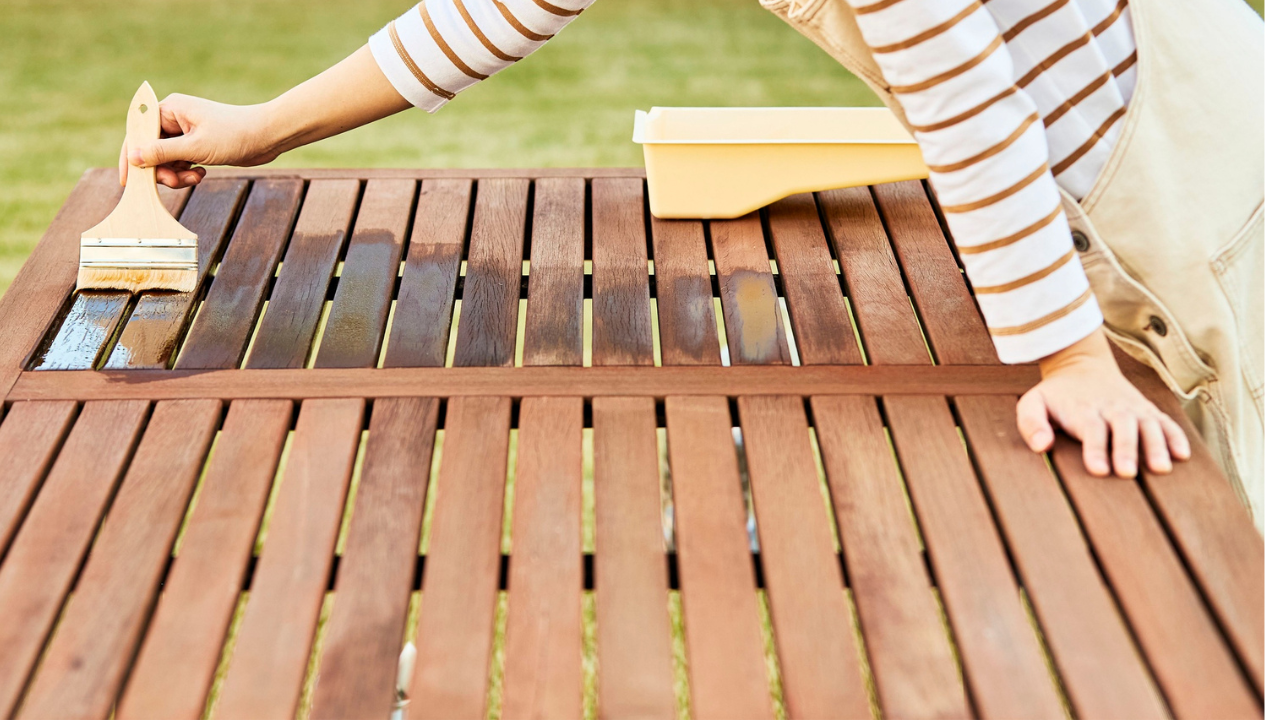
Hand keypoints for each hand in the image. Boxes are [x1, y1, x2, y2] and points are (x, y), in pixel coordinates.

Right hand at [117, 96, 281, 188]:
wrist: (268, 136)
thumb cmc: (234, 134)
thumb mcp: (195, 147)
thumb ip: (162, 153)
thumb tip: (133, 157)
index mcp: (169, 109)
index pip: (138, 133)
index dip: (131, 157)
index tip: (129, 182)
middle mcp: (174, 119)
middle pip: (151, 149)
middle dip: (160, 170)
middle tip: (174, 182)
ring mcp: (186, 133)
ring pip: (167, 160)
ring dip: (176, 174)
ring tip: (195, 178)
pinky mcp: (197, 145)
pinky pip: (181, 162)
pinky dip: (187, 173)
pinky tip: (201, 174)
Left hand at [1017, 328, 1190, 476]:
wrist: (1081, 366)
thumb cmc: (1056, 395)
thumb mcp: (1033, 403)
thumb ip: (1031, 423)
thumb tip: (1041, 446)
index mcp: (1084, 409)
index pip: (1091, 429)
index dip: (1095, 449)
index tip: (1098, 470)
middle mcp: (1112, 408)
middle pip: (1122, 428)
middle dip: (1126, 449)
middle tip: (1128, 472)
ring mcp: (1133, 409)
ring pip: (1148, 425)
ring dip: (1156, 446)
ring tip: (1161, 468)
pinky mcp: (1147, 410)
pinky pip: (1165, 422)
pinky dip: (1175, 436)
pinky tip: (1182, 455)